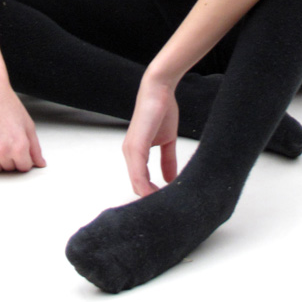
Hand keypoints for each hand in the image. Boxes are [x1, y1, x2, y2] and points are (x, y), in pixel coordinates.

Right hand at [0, 75, 45, 174]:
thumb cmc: (7, 103)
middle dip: (9, 158)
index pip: (24, 168)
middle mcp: (3, 151)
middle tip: (5, 139)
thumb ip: (35, 148)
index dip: (23, 157)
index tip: (18, 146)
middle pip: (9, 169)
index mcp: (19, 146)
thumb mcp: (28, 124)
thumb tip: (40, 164)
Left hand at [122, 71, 179, 196]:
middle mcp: (130, 154)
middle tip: (166, 212)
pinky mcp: (135, 147)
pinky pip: (138, 174)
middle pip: (138, 187)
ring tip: (165, 208)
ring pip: (137, 184)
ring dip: (150, 197)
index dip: (152, 195)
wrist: (159, 89)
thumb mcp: (168, 140)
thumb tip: (171, 179)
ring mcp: (131, 151)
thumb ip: (168, 160)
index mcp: (136, 153)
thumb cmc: (161, 110)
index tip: (165, 205)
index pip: (141, 182)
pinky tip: (156, 195)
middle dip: (151, 200)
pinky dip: (147, 188)